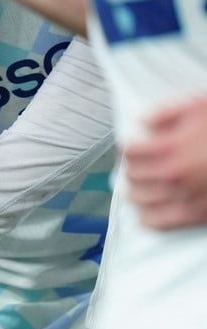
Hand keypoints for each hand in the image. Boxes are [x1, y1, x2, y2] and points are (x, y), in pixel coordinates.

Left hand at [125, 96, 206, 229]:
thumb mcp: (202, 106)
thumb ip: (169, 112)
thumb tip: (144, 122)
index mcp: (171, 147)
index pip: (130, 152)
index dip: (130, 147)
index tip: (134, 147)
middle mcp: (173, 175)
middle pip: (132, 176)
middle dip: (133, 168)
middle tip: (139, 164)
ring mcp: (183, 197)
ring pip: (138, 199)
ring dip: (137, 190)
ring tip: (142, 184)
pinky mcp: (195, 215)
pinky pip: (157, 222)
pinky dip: (147, 216)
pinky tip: (148, 209)